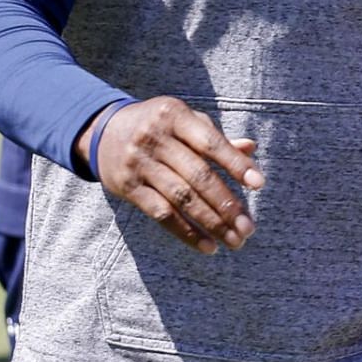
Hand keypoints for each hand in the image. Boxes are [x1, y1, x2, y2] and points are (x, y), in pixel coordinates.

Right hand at [77, 97, 265, 254]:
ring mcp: (139, 163)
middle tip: (249, 227)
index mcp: (175, 116)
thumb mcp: (184, 121)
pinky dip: (187, 232)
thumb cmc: (159, 126)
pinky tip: (208, 246)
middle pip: (198, 176)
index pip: (211, 143)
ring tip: (235, 240)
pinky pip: (161, 214)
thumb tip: (251, 148)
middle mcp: (155, 138)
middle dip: (227, 204)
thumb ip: (215, 137)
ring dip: (212, 223)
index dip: (236, 164)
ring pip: (181, 198)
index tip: (259, 184)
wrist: (102, 131)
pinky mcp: (127, 187)